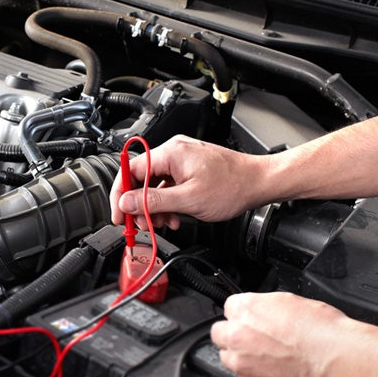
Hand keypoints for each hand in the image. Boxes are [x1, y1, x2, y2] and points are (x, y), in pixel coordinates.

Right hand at [110, 135, 268, 229]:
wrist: (259, 182)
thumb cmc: (232, 186)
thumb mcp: (188, 200)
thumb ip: (153, 201)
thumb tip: (126, 203)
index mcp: (171, 153)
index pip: (130, 170)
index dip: (120, 194)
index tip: (119, 214)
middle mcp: (174, 151)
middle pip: (141, 178)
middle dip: (139, 205)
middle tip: (141, 225)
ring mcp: (182, 159)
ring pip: (155, 184)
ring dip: (154, 207)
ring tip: (163, 223)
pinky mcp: (190, 168)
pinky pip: (168, 185)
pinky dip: (167, 202)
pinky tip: (174, 216)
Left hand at [210, 292, 351, 376]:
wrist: (337, 358)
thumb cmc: (321, 329)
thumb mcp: (289, 300)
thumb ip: (263, 306)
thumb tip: (259, 312)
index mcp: (245, 309)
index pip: (229, 307)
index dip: (244, 314)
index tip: (253, 319)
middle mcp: (237, 336)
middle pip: (220, 333)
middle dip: (234, 334)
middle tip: (255, 337)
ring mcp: (243, 363)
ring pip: (228, 358)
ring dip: (241, 355)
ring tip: (267, 355)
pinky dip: (256, 373)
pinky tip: (276, 368)